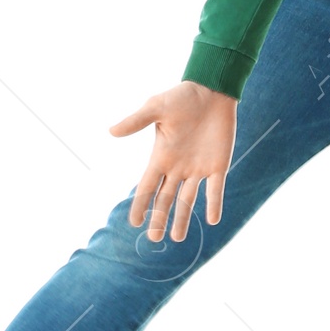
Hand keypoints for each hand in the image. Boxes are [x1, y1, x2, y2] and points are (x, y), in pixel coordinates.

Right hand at [110, 80, 238, 243]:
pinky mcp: (218, 165)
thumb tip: (111, 132)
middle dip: (159, 218)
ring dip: (183, 218)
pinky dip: (214, 204)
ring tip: (178, 238)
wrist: (211, 91)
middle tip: (154, 239)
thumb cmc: (182, 97)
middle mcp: (178, 167)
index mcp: (161, 157)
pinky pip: (215, 189)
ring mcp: (198, 168)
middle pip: (165, 199)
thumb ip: (136, 121)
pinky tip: (213, 220)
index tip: (134, 222)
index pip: (147, 187)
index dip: (141, 204)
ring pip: (188, 200)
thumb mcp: (156, 108)